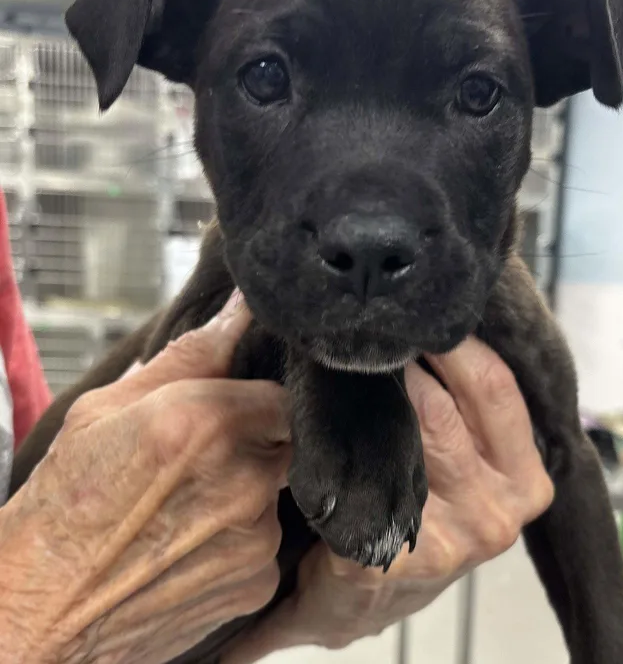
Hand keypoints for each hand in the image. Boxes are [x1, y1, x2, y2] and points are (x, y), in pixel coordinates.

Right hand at [0, 292, 289, 663]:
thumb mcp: (109, 407)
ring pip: (278, 491)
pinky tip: (192, 544)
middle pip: (287, 441)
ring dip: (246, 491)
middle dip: (256, 441)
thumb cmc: (65, 504)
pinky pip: (266, 541)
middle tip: (202, 459)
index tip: (231, 412)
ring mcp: (256, 536)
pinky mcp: (257, 582)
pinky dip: (240, 538)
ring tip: (187, 506)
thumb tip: (240, 308)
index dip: (258, 400)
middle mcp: (245, 479)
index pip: (283, 393)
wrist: (40, 609)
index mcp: (209, 422)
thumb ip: (192, 353)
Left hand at [222, 336, 552, 661]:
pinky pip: (360, 478)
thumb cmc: (425, 508)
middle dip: (394, 362)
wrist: (372, 595)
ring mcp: (450, 543)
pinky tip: (315, 425)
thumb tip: (444, 310)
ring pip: (399, 436)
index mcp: (528, 482)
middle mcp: (498, 515)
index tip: (412, 311)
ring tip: (336, 366)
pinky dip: (331, 446)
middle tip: (360, 330)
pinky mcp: (394, 560)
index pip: (495, 384)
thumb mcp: (475, 459)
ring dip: (362, 397)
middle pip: (440, 406)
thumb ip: (473, 401)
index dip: (452, 339)